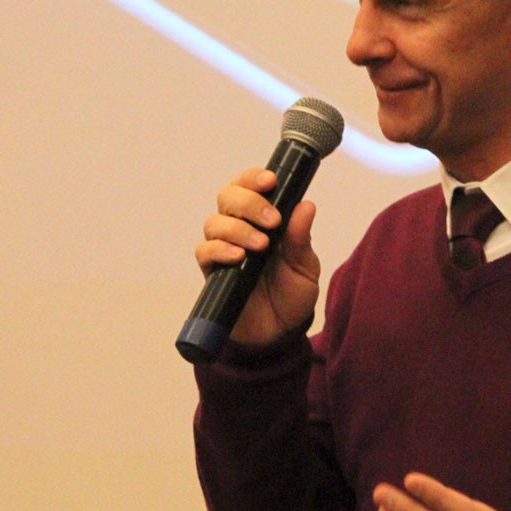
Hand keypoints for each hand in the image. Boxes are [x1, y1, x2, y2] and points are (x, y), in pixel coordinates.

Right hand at [195, 167, 319, 345]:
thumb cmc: (292, 295)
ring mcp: (224, 248)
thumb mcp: (305, 267)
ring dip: (238, 228)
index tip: (271, 181)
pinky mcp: (213, 271)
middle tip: (272, 221)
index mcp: (263, 219)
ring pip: (215, 222)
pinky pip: (204, 251)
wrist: (279, 333)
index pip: (249, 186)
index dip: (254, 178)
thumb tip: (306, 205)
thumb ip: (301, 238)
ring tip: (261, 245)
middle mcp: (240, 228)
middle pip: (227, 196)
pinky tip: (239, 257)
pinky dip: (220, 249)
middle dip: (249, 202)